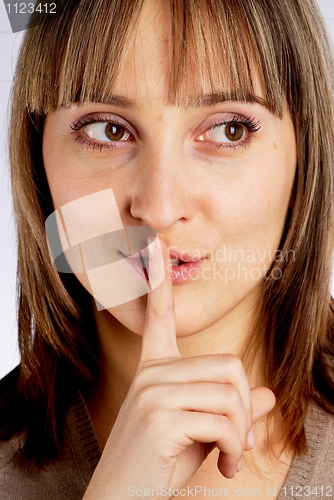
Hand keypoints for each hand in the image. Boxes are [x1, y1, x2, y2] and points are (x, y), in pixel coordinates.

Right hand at [83, 237, 274, 498]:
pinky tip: (222, 467)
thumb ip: (233, 410)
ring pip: (231, 394)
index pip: (158, 315)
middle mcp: (152, 373)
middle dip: (246, 409)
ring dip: (242, 434)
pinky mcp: (160, 416)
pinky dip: (235, 449)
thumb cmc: (159, 466)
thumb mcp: (202, 432)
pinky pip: (224, 421)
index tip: (152, 247)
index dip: (157, 280)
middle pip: (229, 366)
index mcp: (155, 369)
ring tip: (228, 458)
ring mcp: (153, 391)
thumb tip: (270, 395)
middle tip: (240, 442)